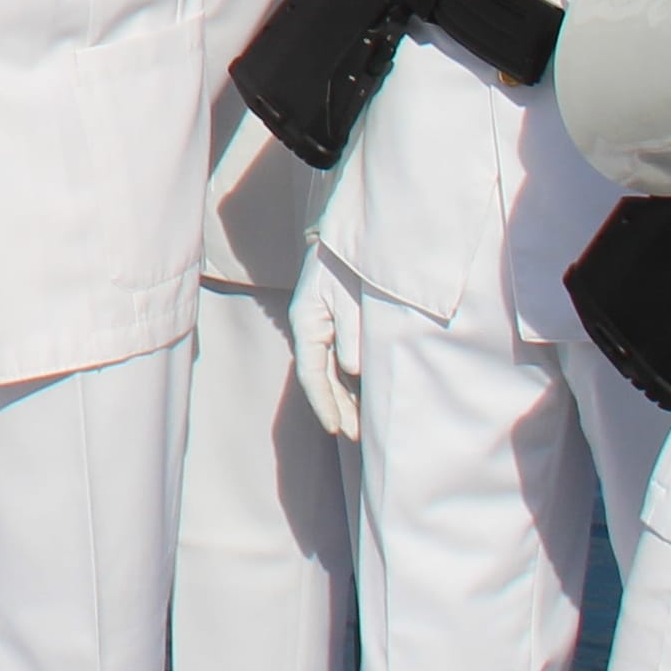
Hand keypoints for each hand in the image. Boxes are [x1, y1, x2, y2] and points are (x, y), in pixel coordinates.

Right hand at [288, 251, 362, 441]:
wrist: (349, 235)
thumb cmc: (346, 261)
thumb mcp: (347, 294)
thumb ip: (351, 330)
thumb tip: (354, 369)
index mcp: (307, 323)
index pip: (312, 374)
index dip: (324, 403)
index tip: (337, 428)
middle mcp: (312, 330)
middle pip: (321, 379)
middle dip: (338, 409)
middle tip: (357, 436)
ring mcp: (324, 330)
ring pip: (332, 373)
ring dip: (345, 399)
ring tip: (361, 426)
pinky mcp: (339, 327)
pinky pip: (342, 361)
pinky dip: (351, 382)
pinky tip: (364, 398)